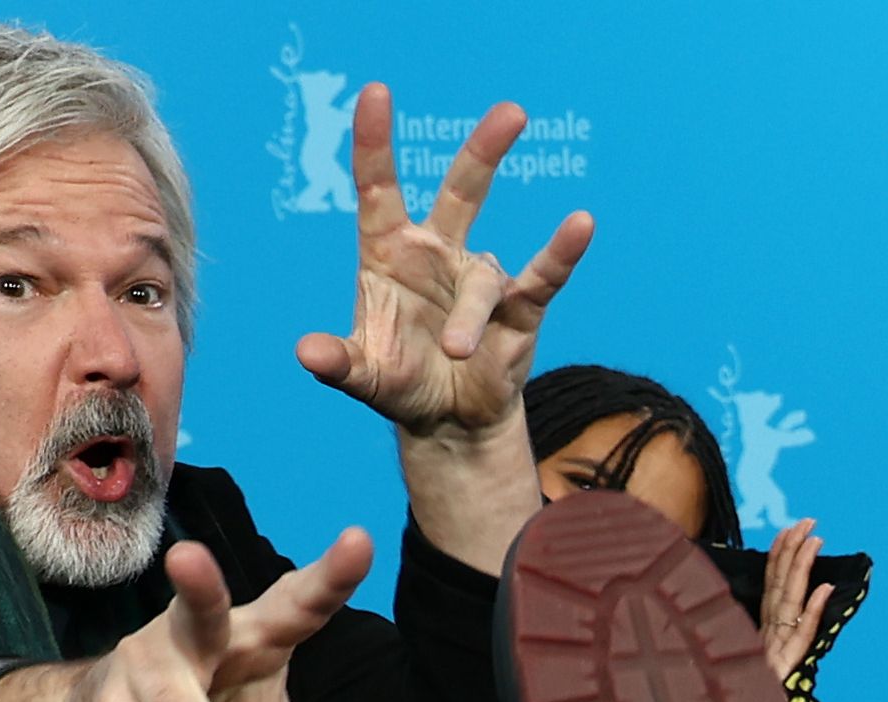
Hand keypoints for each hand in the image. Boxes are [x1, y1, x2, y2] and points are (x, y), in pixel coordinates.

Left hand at [291, 87, 590, 572]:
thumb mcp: (364, 375)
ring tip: (460, 354)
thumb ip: (337, 362)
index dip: (376, 142)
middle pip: (464, 190)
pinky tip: (580, 223)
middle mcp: (437, 254)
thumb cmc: (401, 383)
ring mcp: (479, 278)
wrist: (450, 423)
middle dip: (486, 151)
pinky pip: (545, 276)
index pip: (380, 188)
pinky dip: (562, 252)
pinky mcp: (519, 309)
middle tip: (513, 112)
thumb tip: (307, 353)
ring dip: (469, 317)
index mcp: (389, 253)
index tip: (377, 92)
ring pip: (481, 279)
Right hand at [752, 520, 829, 686]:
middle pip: (779, 586)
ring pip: (789, 602)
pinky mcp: (782, 670)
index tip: (790, 530)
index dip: (780, 556)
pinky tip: (824, 589)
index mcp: (759, 633)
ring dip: (802, 568)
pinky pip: (800, 637)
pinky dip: (812, 612)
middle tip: (809, 521)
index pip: (770, 587)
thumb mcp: (761, 669)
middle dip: (793, 551)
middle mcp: (764, 636)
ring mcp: (773, 651)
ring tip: (816, 540)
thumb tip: (790, 613)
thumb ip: (772, 645)